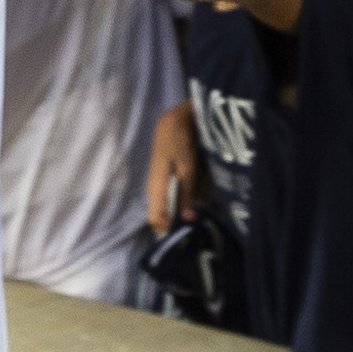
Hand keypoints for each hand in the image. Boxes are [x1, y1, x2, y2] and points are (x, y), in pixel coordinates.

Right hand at [147, 99, 201, 231]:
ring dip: (181, 209)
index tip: (189, 228)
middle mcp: (153, 191)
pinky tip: (194, 193)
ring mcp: (157, 185)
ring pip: (167, 206)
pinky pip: (170, 196)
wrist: (173, 123)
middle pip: (162, 215)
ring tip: (199, 205)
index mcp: (155, 190)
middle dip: (178, 221)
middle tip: (197, 219)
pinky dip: (181, 198)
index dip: (170, 228)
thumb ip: (186, 194)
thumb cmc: (179, 144)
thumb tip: (187, 219)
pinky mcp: (163, 179)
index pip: (155, 220)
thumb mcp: (187, 169)